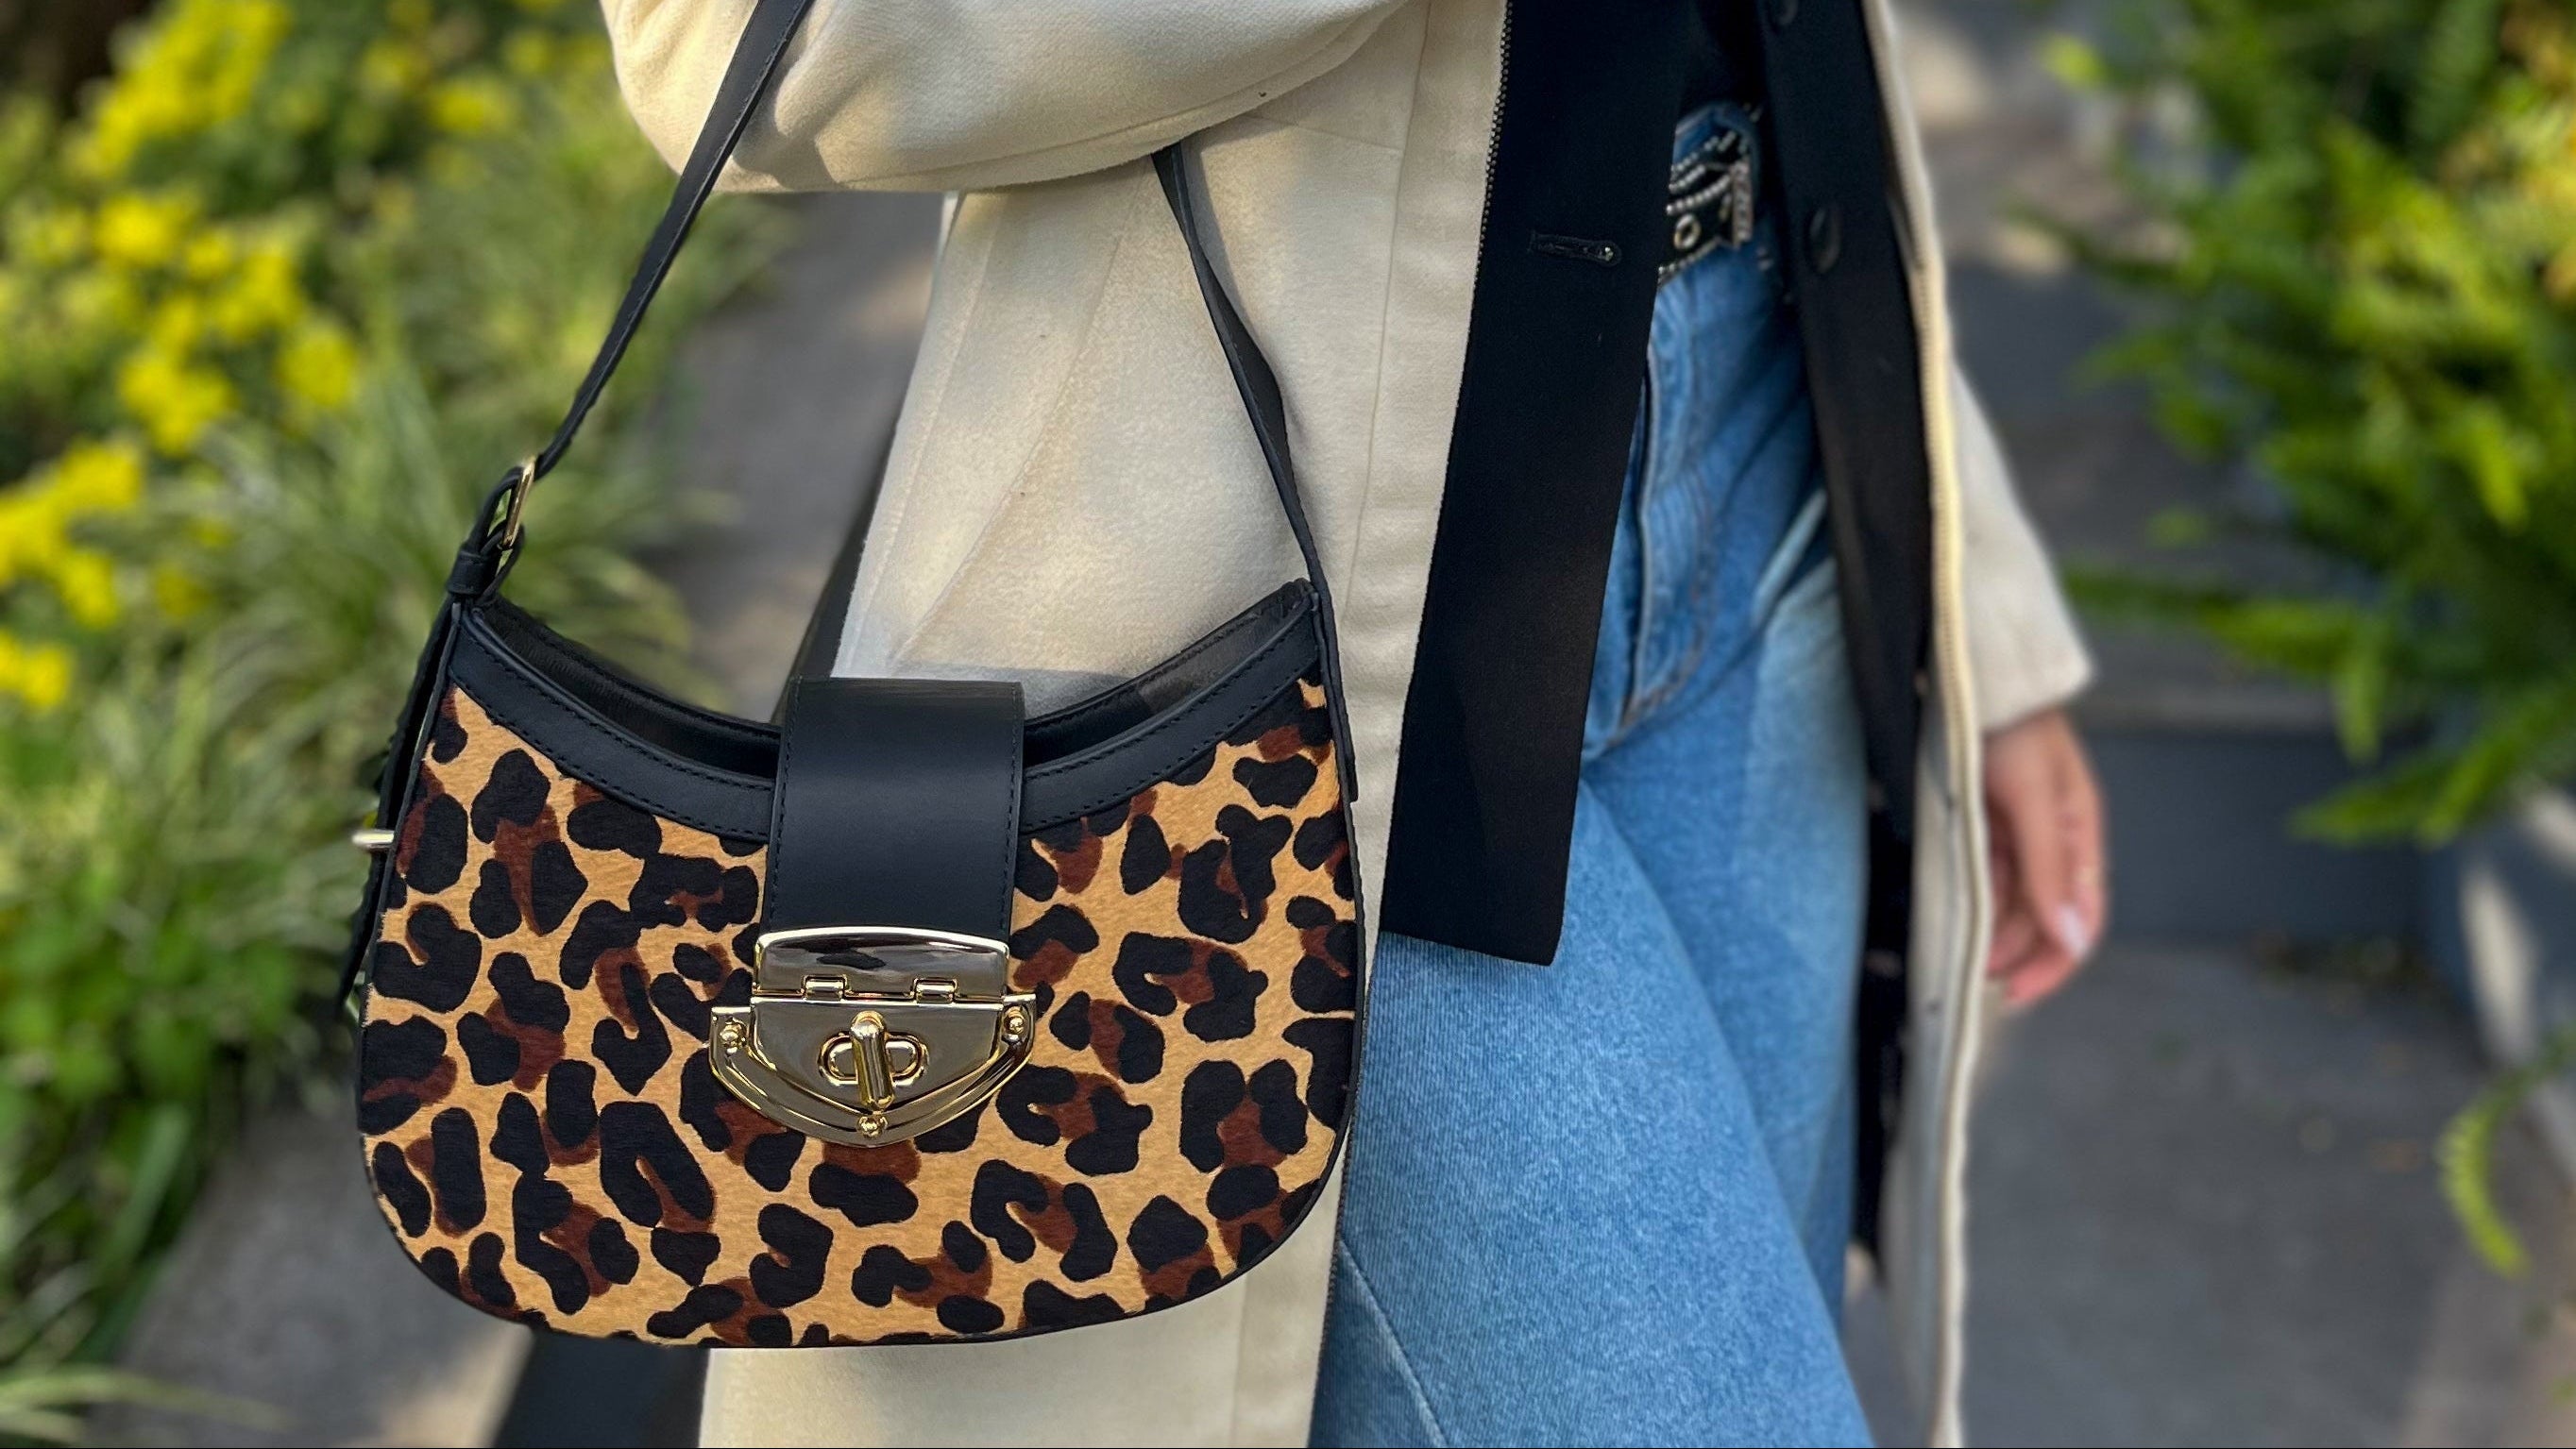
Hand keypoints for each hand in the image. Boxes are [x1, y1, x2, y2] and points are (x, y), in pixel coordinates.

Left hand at [1982, 708, 2106, 1007]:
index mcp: (2078, 831)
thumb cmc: (2011, 721)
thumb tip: (2071, 936)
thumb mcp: (2033, 794)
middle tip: (1976, 979)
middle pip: (2042, 916)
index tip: (2018, 992)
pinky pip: (1980, 875)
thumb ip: (2050, 864)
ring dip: (1991, 932)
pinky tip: (1952, 920)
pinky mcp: (1977, 821)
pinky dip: (1970, 902)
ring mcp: (2012, 830)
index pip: (2081, 916)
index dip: (2055, 960)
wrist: (1965, 672)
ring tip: (1960, 957)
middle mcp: (2049, 836)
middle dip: (2016, 952)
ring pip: (2008, 901)